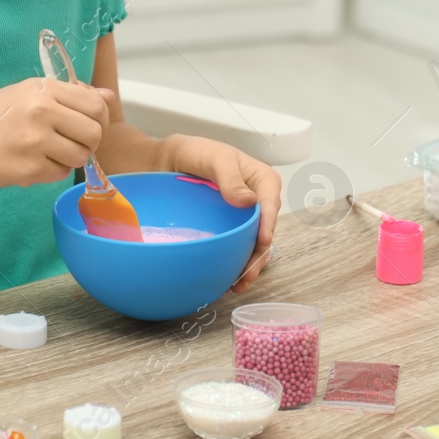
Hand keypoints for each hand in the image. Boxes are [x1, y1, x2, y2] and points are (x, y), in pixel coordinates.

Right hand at [0, 77, 113, 190]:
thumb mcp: (26, 95)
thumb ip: (69, 95)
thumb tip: (108, 97)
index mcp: (41, 88)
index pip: (94, 104)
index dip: (99, 118)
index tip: (89, 125)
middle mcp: (40, 111)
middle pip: (94, 132)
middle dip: (89, 142)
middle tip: (71, 143)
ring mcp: (35, 141)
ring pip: (81, 155)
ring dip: (71, 158)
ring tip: (49, 153)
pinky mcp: (29, 169)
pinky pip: (60, 173)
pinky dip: (52, 171)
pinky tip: (32, 162)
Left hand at [162, 135, 280, 291]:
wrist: (167, 163)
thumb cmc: (194, 153)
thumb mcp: (214, 158)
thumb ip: (230, 177)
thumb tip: (249, 201)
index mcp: (261, 179)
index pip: (271, 202)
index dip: (269, 223)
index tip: (262, 241)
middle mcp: (257, 201)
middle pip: (264, 230)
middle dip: (259, 254)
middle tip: (247, 275)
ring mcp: (243, 218)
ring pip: (253, 244)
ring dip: (248, 265)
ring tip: (237, 284)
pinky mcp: (229, 229)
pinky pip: (237, 247)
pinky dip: (234, 263)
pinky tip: (226, 278)